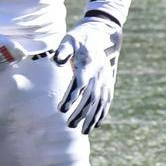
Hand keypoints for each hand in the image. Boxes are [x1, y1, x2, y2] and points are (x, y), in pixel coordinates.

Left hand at [50, 17, 121, 132]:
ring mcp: (106, 79)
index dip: (71, 98)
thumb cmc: (80, 37)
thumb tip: (57, 60)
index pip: (79, 85)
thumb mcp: (69, 38)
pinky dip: (102, 113)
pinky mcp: (109, 82)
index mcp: (88, 65)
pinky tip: (96, 124)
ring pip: (100, 102)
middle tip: (70, 126)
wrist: (103, 34)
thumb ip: (64, 50)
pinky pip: (107, 100)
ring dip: (92, 117)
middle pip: (90, 98)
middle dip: (81, 113)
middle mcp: (99, 75)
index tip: (63, 109)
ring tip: (83, 131)